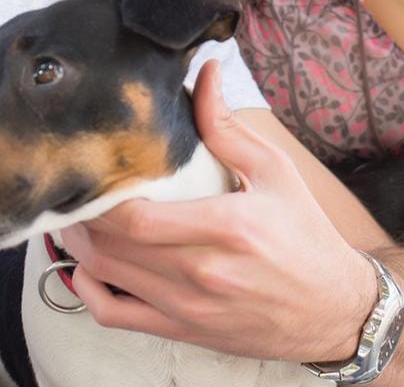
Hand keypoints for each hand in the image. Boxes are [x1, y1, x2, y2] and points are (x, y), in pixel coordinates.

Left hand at [59, 61, 376, 362]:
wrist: (332, 309)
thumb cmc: (305, 236)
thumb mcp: (276, 172)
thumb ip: (227, 127)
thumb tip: (204, 74)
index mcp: (227, 227)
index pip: (138, 217)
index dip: (99, 196)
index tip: (90, 168)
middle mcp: (203, 273)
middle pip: (112, 244)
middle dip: (81, 214)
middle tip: (71, 185)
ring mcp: (188, 308)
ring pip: (105, 276)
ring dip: (78, 244)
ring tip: (73, 214)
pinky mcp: (182, 330)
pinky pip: (114, 316)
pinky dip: (87, 291)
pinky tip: (85, 266)